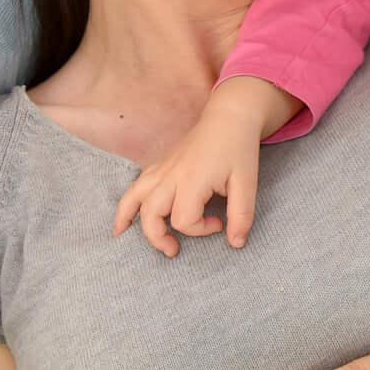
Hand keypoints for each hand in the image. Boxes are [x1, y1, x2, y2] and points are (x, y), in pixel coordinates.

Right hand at [112, 80, 282, 254]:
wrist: (229, 118)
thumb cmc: (238, 149)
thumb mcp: (247, 183)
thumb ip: (241, 215)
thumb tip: (236, 244)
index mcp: (192, 180)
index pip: (184, 220)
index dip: (201, 230)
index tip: (219, 223)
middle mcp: (171, 175)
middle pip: (151, 214)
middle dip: (159, 237)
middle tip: (175, 250)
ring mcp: (162, 169)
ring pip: (134, 198)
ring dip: (129, 219)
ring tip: (123, 238)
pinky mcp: (159, 165)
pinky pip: (135, 186)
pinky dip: (126, 204)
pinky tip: (122, 221)